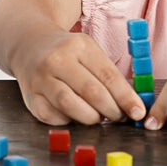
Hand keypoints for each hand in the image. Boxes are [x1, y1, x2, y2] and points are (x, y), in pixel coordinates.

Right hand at [9, 29, 147, 125]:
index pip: (108, 76)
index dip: (126, 97)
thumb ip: (108, 76)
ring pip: (70, 105)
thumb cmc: (66, 53)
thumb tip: (132, 106)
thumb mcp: (88, 52)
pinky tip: (74, 116)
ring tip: (98, 118)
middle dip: (111, 110)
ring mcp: (41, 79)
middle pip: (91, 92)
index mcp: (79, 46)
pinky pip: (52, 117)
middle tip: (119, 117)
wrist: (28, 44)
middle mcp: (58, 60)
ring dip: (90, 117)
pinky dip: (67, 121)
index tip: (138, 112)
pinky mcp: (30, 97)